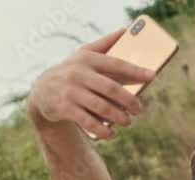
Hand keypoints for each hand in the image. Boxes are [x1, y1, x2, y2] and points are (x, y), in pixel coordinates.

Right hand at [27, 28, 154, 139]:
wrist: (42, 91)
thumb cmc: (72, 71)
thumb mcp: (84, 54)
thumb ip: (105, 43)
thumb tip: (126, 30)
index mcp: (87, 58)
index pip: (115, 64)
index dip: (135, 70)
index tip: (152, 76)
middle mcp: (78, 73)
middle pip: (111, 88)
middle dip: (129, 100)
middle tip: (139, 109)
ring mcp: (71, 91)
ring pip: (101, 107)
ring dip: (118, 117)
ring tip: (128, 122)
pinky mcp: (64, 108)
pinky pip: (88, 122)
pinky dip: (102, 130)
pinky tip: (111, 134)